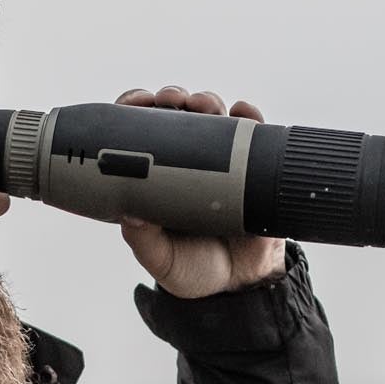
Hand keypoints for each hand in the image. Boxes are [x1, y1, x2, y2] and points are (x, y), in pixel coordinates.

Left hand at [112, 86, 286, 298]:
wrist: (242, 285)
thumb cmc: (195, 269)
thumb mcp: (162, 260)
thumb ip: (144, 241)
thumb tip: (130, 214)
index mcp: (157, 178)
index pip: (140, 133)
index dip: (135, 111)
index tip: (138, 102)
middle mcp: (188, 163)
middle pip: (178, 115)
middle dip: (173, 98)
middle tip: (172, 101)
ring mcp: (223, 161)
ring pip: (213, 117)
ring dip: (207, 101)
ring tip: (203, 105)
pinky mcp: (254, 166)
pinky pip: (255, 133)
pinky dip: (249, 116)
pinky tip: (243, 112)